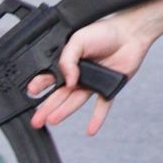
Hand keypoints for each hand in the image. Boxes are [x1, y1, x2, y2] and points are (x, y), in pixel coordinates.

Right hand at [27, 14, 155, 137]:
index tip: (31, 92)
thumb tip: (67, 81)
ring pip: (75, 101)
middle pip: (59, 94)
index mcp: (68, 61)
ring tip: (52, 120)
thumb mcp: (78, 39)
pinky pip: (102, 106)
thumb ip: (68, 59)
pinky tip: (90, 130)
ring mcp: (92, 82)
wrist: (131, 33)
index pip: (49, 76)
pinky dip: (97, 119)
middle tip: (36, 119)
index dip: (39, 85)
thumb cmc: (105, 31)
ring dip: (64, 112)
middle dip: (46, 107)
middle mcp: (78, 74)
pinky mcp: (108, 87)